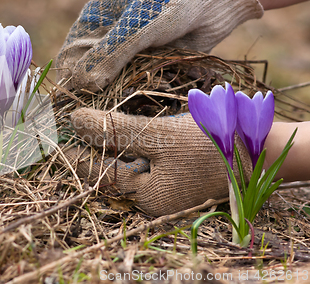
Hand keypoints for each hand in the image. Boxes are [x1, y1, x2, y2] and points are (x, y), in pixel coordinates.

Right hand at [56, 0, 262, 90]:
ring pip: (117, 84)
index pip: (70, 57)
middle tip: (118, 99)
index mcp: (93, 22)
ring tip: (146, 88)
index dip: (74, 78)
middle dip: (103, 90)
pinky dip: (149, 90)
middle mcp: (108, 39)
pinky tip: (163, 84)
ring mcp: (129, 53)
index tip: (86, 96)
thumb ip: (111, 54)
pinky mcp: (150, 65)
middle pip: (92, 75)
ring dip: (129, 92)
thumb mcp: (139, 26)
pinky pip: (141, 86)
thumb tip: (84, 84)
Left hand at [65, 108, 251, 215]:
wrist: (262, 147)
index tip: (57, 136)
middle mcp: (154, 197)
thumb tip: (75, 121)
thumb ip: (116, 131)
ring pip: (128, 164)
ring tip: (91, 123)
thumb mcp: (160, 136)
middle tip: (70, 127)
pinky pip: (145, 159)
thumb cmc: (211, 144)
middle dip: (92, 148)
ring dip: (112, 143)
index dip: (76, 155)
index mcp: (148, 197)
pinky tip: (124, 129)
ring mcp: (165, 186)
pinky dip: (133, 144)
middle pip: (113, 171)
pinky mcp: (174, 173)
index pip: (101, 175)